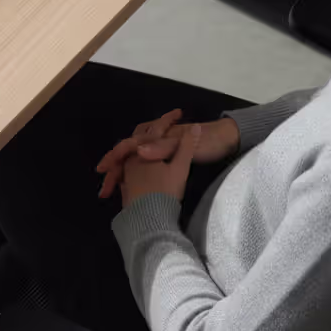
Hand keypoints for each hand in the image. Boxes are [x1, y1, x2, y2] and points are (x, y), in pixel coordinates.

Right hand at [96, 110, 240, 197]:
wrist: (226, 141)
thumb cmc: (208, 142)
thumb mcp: (186, 145)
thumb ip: (162, 147)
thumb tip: (140, 151)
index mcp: (157, 136)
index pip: (129, 144)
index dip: (116, 156)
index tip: (104, 170)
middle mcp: (155, 141)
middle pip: (127, 155)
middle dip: (114, 170)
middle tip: (104, 191)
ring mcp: (160, 150)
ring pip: (133, 163)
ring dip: (121, 176)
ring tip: (111, 194)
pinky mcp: (167, 161)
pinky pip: (143, 169)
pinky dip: (133, 179)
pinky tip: (128, 192)